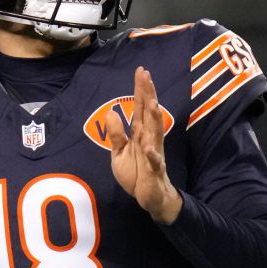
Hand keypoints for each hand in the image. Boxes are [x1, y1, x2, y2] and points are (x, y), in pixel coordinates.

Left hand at [105, 66, 183, 223]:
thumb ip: (116, 134)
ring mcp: (153, 152)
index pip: (139, 107)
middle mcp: (148, 138)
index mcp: (139, 133)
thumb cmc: (136, 172)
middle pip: (148, 113)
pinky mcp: (154, 169)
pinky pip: (154, 161)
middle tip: (146, 75)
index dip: (140, 89)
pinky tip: (149, 147)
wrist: (149, 196)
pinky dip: (153, 155)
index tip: (141, 71)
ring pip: (155, 132)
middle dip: (148, 94)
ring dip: (154, 118)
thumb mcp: (118, 153)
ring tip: (152, 103)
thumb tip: (111, 112)